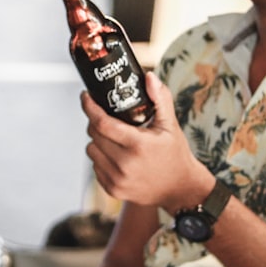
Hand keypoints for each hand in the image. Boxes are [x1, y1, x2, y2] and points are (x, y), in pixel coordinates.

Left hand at [82, 71, 211, 208]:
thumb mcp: (171, 125)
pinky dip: (101, 158)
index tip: (85, 96)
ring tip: (113, 137)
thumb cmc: (174, 154)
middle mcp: (125, 164)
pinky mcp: (113, 190)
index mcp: (138, 145)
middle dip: (95, 122)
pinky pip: (95, 167)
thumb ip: (160, 99)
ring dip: (97, 141)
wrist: (180, 189)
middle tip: (104, 116)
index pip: (102, 123)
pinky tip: (115, 155)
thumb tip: (148, 76)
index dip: (89, 107)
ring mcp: (117, 180)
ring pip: (91, 150)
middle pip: (94, 135)